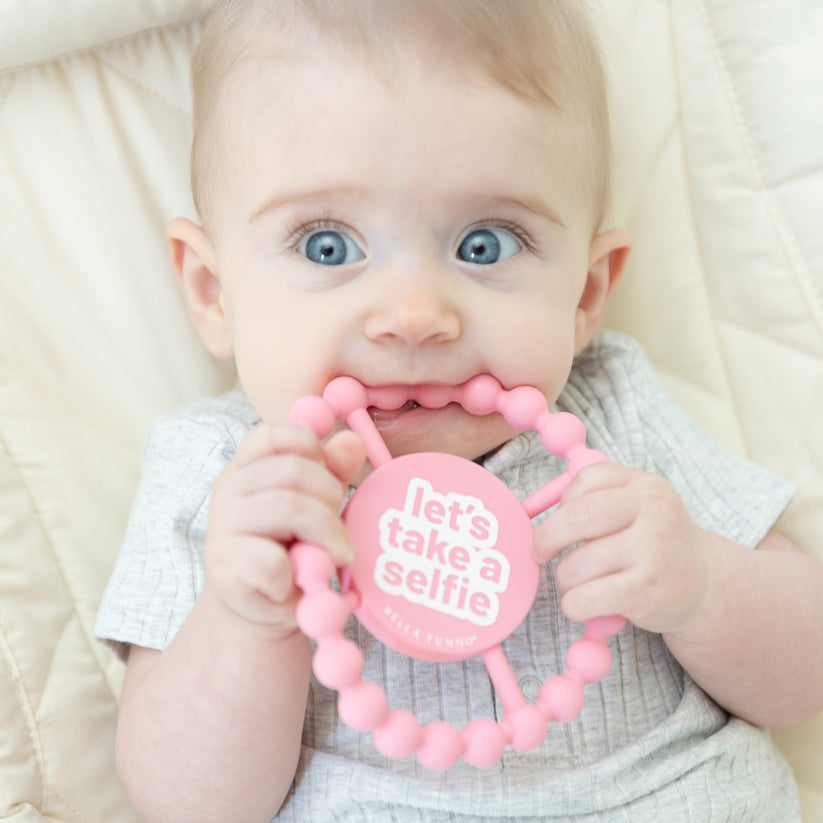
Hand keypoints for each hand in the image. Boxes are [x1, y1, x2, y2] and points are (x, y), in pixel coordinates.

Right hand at [204, 422, 365, 634]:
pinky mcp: (226, 564)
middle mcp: (229, 488)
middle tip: (339, 529)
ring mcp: (223, 525)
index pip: (276, 434)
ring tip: (334, 556)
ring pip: (290, 508)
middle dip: (330, 497)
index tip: (329, 478)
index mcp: (247, 466)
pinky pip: (273, 559)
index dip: (312, 449)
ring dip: (326, 534)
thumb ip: (333, 471)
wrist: (261, 606)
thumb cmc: (291, 550)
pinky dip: (296, 573)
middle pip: (294, 470)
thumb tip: (352, 440)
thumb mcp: (316, 505)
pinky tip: (297, 582)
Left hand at [533, 463, 711, 634]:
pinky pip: (584, 599)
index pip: (588, 479)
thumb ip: (598, 497)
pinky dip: (573, 605)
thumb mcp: (639, 507)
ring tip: (577, 583)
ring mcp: (652, 552)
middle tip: (540, 553)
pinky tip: (583, 604)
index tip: (558, 521)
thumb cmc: (655, 543)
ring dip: (564, 579)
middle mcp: (654, 513)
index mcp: (647, 486)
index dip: (563, 501)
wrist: (705, 585)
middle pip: (577, 517)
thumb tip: (537, 511)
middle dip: (547, 538)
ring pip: (576, 565)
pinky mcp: (645, 592)